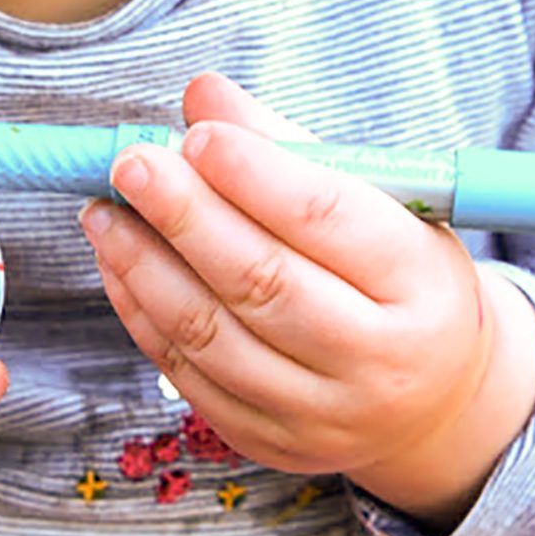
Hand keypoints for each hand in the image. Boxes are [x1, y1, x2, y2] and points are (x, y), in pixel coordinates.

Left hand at [80, 73, 534, 529]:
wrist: (430, 403)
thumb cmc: (399, 285)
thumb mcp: (382, 210)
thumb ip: (292, 148)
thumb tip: (203, 96)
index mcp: (421, 284)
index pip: (327, 218)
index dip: (253, 174)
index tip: (196, 135)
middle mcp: (375, 360)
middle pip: (258, 281)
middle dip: (182, 215)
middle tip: (129, 165)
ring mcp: (318, 413)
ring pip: (208, 333)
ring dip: (142, 265)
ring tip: (104, 213)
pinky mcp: (265, 440)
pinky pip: (185, 373)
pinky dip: (140, 313)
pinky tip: (117, 266)